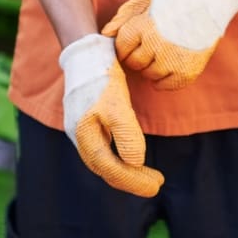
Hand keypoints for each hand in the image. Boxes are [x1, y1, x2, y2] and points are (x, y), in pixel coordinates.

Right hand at [61, 34, 163, 196]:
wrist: (85, 52)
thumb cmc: (100, 76)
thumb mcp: (116, 102)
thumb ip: (126, 133)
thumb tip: (135, 162)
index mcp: (84, 135)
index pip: (109, 168)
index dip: (133, 180)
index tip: (157, 184)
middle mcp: (80, 137)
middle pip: (106, 168)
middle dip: (132, 179)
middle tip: (157, 184)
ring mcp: (82, 130)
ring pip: (104, 160)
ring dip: (127, 171)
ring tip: (148, 176)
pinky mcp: (88, 122)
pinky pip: (104, 150)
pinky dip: (120, 159)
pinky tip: (132, 158)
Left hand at [101, 0, 237, 89]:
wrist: (210, 0)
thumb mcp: (144, 0)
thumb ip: (122, 18)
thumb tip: (104, 36)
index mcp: (142, 26)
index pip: (121, 49)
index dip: (125, 47)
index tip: (133, 42)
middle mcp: (156, 45)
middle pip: (134, 64)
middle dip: (138, 57)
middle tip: (150, 46)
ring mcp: (173, 59)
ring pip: (149, 75)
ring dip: (151, 67)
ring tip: (162, 52)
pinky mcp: (188, 71)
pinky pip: (166, 86)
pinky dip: (164, 80)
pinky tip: (169, 65)